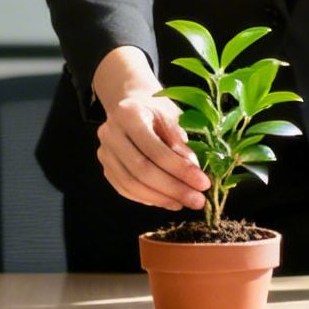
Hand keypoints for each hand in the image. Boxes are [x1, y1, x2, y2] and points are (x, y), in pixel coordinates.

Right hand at [92, 46, 207, 210]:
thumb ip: (180, 143)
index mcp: (129, 114)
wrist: (132, 104)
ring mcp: (104, 151)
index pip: (156, 150)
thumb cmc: (156, 109)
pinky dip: (148, 198)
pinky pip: (125, 189)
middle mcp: (111, 133)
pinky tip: (168, 201)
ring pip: (131, 184)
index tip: (203, 183)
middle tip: (197, 201)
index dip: (181, 170)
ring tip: (184, 203)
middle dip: (173, 189)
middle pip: (141, 170)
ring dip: (161, 198)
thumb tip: (193, 173)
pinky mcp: (106, 167)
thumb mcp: (173, 116)